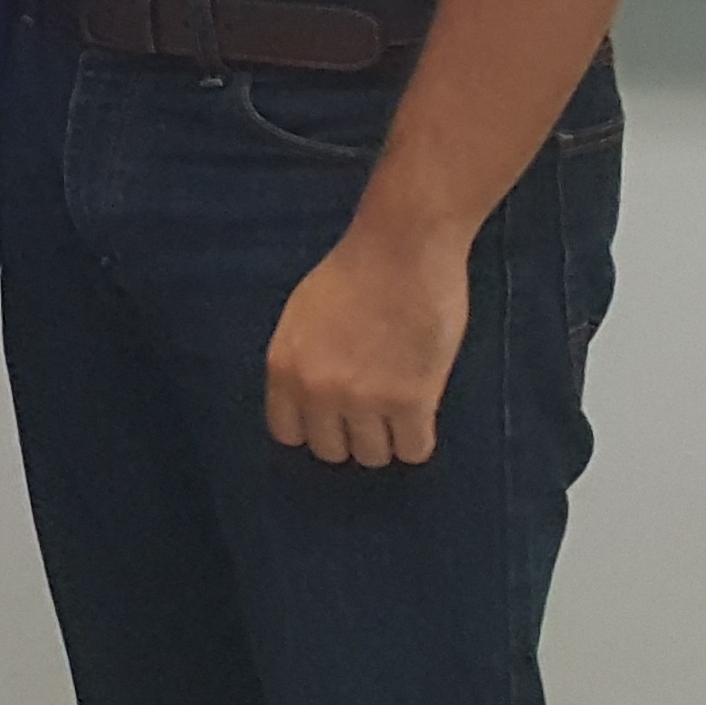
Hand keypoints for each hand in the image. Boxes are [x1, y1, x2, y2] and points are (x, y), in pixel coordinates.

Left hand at [265, 223, 469, 464]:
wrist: (403, 248)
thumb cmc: (355, 272)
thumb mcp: (303, 319)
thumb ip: (303, 363)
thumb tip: (312, 406)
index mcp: (284, 368)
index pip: (287, 433)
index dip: (315, 427)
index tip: (335, 418)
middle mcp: (317, 389)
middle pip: (331, 451)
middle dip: (352, 435)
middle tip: (373, 412)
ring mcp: (363, 398)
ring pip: (373, 456)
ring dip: (388, 438)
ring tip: (399, 409)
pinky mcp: (411, 400)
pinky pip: (413, 450)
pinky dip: (418, 439)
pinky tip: (421, 415)